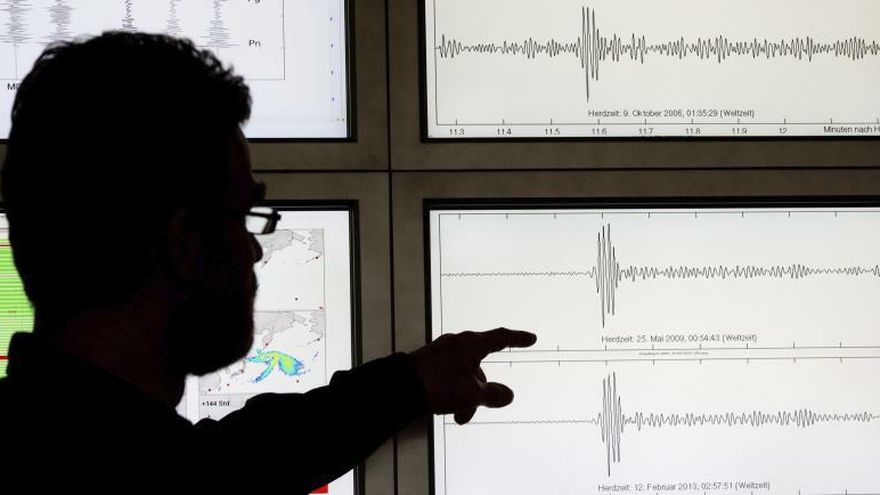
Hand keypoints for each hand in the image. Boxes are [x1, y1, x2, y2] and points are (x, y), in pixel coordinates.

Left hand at [409, 328, 536, 424]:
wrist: (400, 387)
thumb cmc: (440, 386)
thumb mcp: (472, 394)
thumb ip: (493, 394)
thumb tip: (508, 395)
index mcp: (471, 344)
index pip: (501, 338)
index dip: (517, 339)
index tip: (530, 338)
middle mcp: (457, 343)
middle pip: (479, 365)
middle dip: (481, 390)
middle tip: (477, 409)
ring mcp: (441, 352)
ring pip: (464, 374)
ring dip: (466, 396)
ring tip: (459, 417)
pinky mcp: (429, 362)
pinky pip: (450, 376)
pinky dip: (454, 392)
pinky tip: (447, 409)